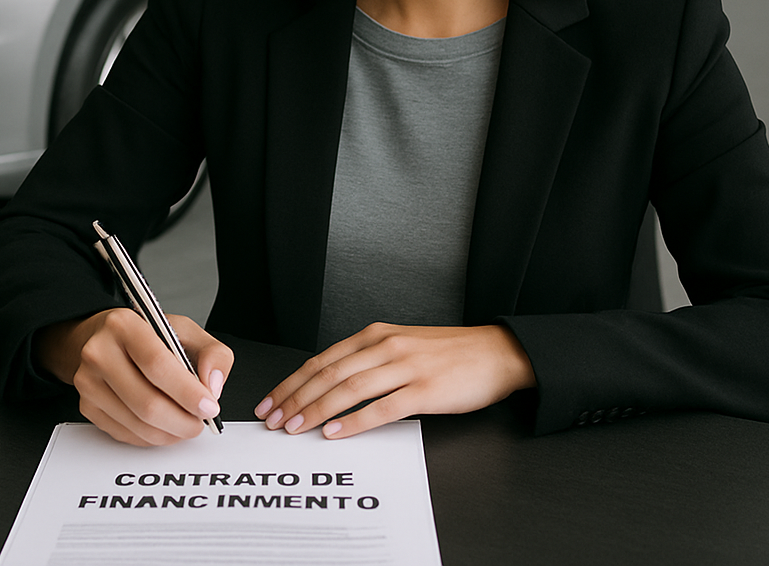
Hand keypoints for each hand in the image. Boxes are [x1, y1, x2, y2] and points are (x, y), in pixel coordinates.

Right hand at [35, 309, 233, 445]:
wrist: (103, 340)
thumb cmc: (147, 335)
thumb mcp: (185, 330)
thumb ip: (211, 352)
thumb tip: (212, 386)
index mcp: (124, 325)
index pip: (157, 365)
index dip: (187, 391)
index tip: (209, 406)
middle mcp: (99, 352)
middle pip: (146, 401)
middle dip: (182, 420)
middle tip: (201, 422)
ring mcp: (88, 382)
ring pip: (136, 423)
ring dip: (169, 433)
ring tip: (187, 425)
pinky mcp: (87, 406)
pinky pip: (124, 433)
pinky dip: (151, 437)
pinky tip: (166, 427)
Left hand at [253, 322, 533, 439]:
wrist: (496, 352)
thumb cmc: (450, 353)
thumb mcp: (403, 345)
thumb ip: (370, 360)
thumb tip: (331, 384)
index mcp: (377, 335)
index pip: (323, 359)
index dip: (293, 382)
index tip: (272, 400)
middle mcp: (386, 346)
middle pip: (329, 374)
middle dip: (295, 398)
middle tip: (273, 419)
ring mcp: (405, 367)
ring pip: (349, 389)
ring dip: (316, 410)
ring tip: (295, 428)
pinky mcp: (424, 390)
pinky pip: (382, 408)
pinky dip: (354, 422)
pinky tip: (336, 432)